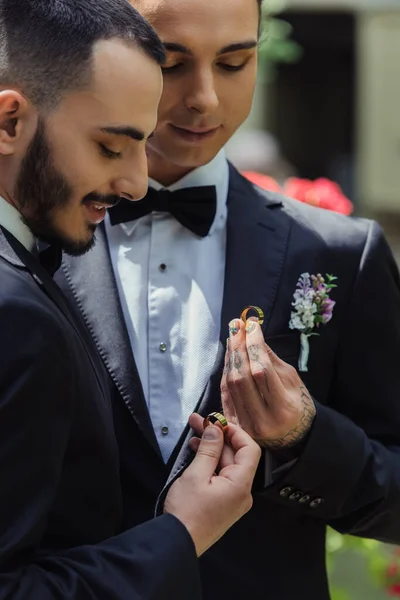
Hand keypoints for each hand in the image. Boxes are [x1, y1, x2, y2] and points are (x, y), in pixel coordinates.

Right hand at [164, 413, 260, 556]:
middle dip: (217, 436)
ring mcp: (233, 499)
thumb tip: (216, 428)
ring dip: (212, 447)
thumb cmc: (186, 511)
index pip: (250, 449)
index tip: (217, 421)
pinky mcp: (222, 502)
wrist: (175, 543)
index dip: (235, 432)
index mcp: (240, 485)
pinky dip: (210, 462)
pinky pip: (221, 476)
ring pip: (226, 464)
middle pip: (236, 455)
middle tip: (198, 421)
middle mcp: (242, 492)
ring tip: (194, 431)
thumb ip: (209, 449)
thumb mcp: (196, 474)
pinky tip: (196, 451)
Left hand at [221, 318, 315, 449]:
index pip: (262, 371)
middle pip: (242, 377)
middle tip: (236, 325)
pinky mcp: (235, 426)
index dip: (254, 345)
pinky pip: (226, 393)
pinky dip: (226, 371)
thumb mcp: (292, 381)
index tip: (251, 324)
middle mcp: (262, 419)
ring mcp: (246, 425)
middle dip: (238, 347)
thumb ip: (271, 360)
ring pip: (231, 384)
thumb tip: (254, 335)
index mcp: (283, 408)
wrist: (293, 438)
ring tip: (233, 335)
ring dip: (230, 356)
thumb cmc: (297, 405)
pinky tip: (230, 355)